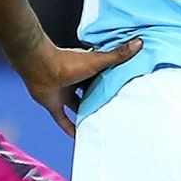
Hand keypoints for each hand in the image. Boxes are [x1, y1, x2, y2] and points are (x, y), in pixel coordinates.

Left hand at [16, 38, 141, 136]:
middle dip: (99, 98)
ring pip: (77, 106)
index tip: (124, 89)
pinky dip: (69, 129)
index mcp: (86, 68)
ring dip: (86, 113)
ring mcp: (64, 93)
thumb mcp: (98, 60)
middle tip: (115, 109)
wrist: (41, 67)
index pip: (101, 76)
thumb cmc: (69, 62)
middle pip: (89, 92)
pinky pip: (62, 120)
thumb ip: (118, 55)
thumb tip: (139, 43)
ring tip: (100, 123)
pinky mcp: (54, 105)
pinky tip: (79, 137)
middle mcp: (74, 81)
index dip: (111, 81)